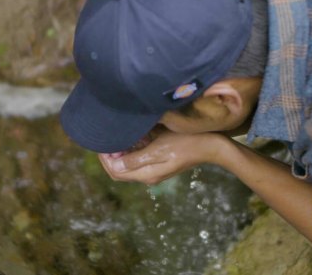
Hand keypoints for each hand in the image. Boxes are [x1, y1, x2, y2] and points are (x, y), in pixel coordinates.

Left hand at [98, 131, 229, 184]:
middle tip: (107, 138)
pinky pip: (140, 159)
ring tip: (118, 136)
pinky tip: (134, 137)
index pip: (116, 172)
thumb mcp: (158, 149)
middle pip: (120, 170)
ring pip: (129, 164)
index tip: (101, 143)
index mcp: (146, 175)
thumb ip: (136, 158)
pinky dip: (133, 150)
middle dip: (111, 156)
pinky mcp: (161, 163)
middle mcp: (148, 175)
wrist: (210, 146)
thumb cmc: (185, 143)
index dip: (105, 159)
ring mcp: (155, 170)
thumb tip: (115, 164)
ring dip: (122, 152)